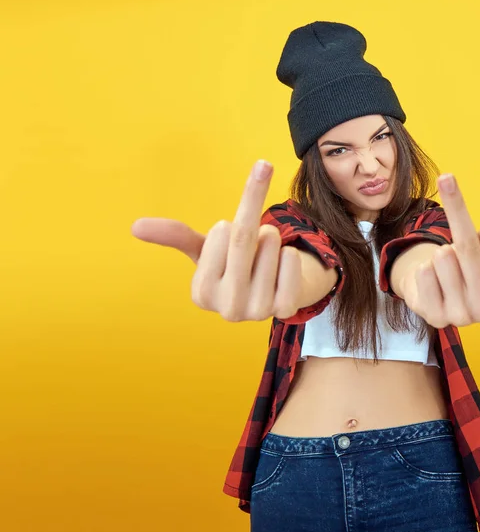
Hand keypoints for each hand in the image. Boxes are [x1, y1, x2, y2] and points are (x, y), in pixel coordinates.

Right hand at [130, 160, 303, 321]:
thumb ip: (176, 236)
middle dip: (252, 219)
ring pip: (271, 245)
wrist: (274, 286)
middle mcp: (227, 309)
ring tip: (265, 252)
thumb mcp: (205, 249)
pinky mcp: (286, 309)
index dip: (228, 226)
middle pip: (243, 238)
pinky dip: (289, 253)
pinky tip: (281, 268)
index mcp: (202, 294)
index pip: (220, 234)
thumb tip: (135, 226)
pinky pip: (291, 260)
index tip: (228, 236)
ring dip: (270, 238)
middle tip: (255, 225)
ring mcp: (259, 312)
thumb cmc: (234, 264)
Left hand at [402, 174, 479, 327]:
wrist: (434, 291)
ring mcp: (459, 317)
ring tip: (446, 266)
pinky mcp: (433, 317)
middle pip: (467, 248)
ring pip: (443, 258)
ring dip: (440, 254)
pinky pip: (423, 273)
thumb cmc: (471, 270)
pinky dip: (424, 268)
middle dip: (458, 231)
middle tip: (457, 234)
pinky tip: (431, 280)